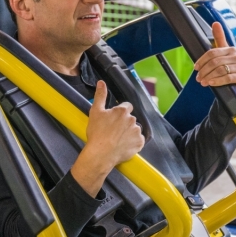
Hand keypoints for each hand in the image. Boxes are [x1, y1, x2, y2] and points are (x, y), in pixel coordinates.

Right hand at [71, 80, 144, 197]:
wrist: (101, 153)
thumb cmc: (97, 133)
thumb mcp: (95, 112)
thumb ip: (100, 96)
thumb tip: (101, 83)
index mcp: (122, 111)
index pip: (126, 106)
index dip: (120, 112)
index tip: (114, 119)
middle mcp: (132, 120)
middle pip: (130, 118)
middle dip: (124, 123)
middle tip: (113, 130)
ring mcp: (137, 132)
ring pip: (134, 129)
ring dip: (129, 132)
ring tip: (118, 139)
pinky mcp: (139, 143)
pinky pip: (138, 140)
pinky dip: (133, 142)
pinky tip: (123, 145)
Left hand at [193, 22, 235, 94]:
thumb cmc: (232, 67)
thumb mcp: (225, 53)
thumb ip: (219, 39)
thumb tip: (215, 23)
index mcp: (230, 49)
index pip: (212, 53)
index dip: (202, 60)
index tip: (195, 68)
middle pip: (215, 62)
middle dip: (204, 71)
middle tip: (198, 78)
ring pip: (220, 70)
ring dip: (209, 77)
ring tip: (203, 82)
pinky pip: (228, 78)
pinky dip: (218, 81)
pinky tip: (211, 83)